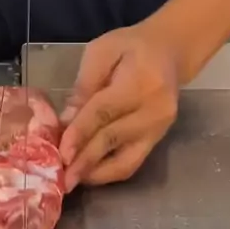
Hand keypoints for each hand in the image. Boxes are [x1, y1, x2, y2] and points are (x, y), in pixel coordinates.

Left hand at [59, 22, 179, 190]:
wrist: (169, 52)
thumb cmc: (131, 47)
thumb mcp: (102, 52)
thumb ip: (84, 86)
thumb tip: (65, 121)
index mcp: (141, 82)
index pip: (104, 113)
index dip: (80, 134)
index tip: (60, 153)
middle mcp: (154, 111)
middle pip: (113, 140)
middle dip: (83, 161)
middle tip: (60, 177)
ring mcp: (158, 130)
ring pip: (125, 161)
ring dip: (95, 174)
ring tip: (71, 181)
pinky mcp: (157, 141)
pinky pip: (132, 164)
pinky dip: (108, 172)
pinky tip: (87, 173)